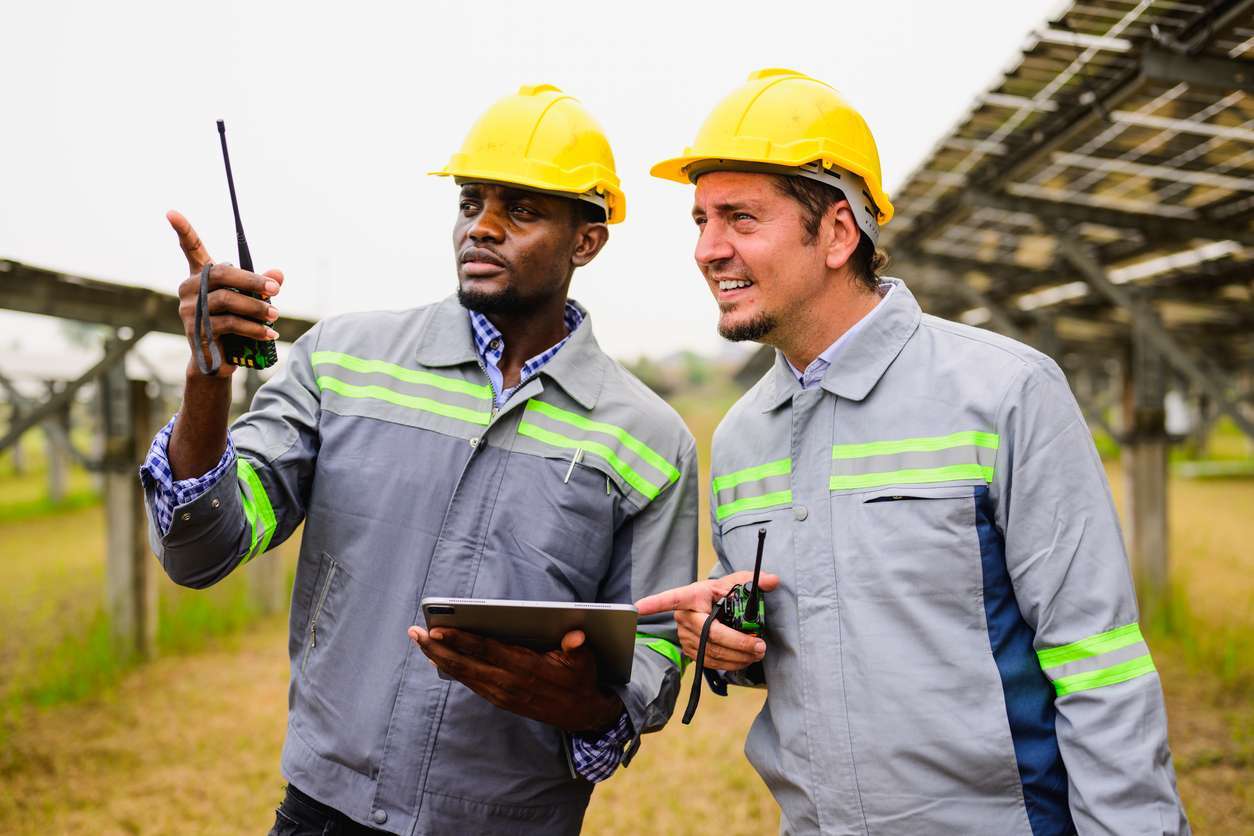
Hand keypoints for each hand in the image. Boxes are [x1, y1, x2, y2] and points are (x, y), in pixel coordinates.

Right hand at [168, 209, 283, 377]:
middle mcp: (189, 289)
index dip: (183, 231)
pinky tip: (268, 332)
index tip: (171, 212)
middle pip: (221, 274)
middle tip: (276, 288)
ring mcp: (190, 309)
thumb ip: (262, 285)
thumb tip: (278, 272)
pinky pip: (229, 323)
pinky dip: (253, 327)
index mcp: (200, 276)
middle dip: (251, 280)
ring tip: (275, 314)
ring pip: (227, 300)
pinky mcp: (197, 330)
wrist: (219, 362)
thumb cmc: (234, 326)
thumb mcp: (250, 302)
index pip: (191, 249)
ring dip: (256, 307)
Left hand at [407, 626, 623, 734]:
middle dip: (436, 648)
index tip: (437, 629)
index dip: (460, 640)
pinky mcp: (500, 700)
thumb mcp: (584, 661)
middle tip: (414, 633)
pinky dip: (452, 669)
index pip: (485, 650)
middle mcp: (508, 683)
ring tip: (420, 641)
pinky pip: (470, 682)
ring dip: (439, 658)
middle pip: (464, 664)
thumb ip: (576, 647)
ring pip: (463, 674)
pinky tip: (440, 658)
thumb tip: (577, 635)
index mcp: (525, 668)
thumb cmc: (581, 679)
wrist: (582, 715)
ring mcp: (501, 694)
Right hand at [635, 571, 779, 670]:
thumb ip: (754, 581)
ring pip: (710, 652)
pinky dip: (730, 663)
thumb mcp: (736, 583)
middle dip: (737, 643)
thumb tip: (773, 580)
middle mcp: (684, 616)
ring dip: (738, 656)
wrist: (716, 608)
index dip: (654, 603)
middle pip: (708, 634)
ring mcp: (685, 636)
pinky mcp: (690, 651)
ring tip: (758, 653)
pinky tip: (745, 659)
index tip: (637, 606)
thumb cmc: (723, 593)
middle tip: (760, 646)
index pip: (670, 598)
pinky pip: (709, 662)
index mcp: (691, 595)